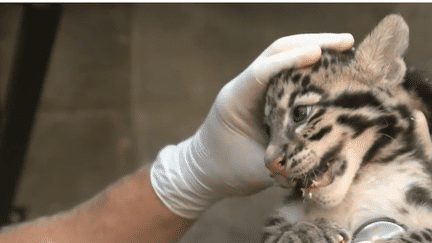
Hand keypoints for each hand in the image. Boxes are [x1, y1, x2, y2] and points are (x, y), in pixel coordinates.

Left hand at [150, 33, 354, 218]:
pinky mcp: (262, 94)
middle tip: (346, 41)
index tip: (318, 54)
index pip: (262, 72)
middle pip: (276, 52)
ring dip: (311, 47)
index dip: (290, 60)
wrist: (204, 170)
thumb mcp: (256, 170)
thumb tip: (327, 159)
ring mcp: (252, 87)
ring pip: (281, 56)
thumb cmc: (226, 171)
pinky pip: (286, 71)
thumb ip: (287, 162)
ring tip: (345, 47)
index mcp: (235, 100)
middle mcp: (243, 86)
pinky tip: (331, 66)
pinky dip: (307, 65)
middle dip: (311, 43)